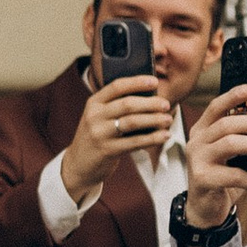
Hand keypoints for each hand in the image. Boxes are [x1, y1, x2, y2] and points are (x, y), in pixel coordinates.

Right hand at [60, 70, 172, 203]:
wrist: (79, 164)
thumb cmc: (97, 137)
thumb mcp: (99, 117)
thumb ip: (116, 106)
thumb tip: (151, 97)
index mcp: (94, 103)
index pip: (116, 86)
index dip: (137, 82)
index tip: (154, 82)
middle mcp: (95, 116)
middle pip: (127, 104)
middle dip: (150, 103)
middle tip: (166, 104)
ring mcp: (100, 134)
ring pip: (132, 122)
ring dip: (154, 120)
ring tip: (168, 119)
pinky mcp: (107, 150)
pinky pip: (135, 142)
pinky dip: (152, 138)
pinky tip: (164, 135)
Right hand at [182, 86, 246, 229]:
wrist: (205, 208)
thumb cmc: (222, 176)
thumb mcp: (230, 153)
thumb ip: (240, 136)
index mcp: (202, 131)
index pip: (215, 108)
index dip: (232, 97)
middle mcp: (195, 142)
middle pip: (226, 124)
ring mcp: (196, 161)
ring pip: (230, 144)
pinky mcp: (202, 179)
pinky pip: (232, 174)